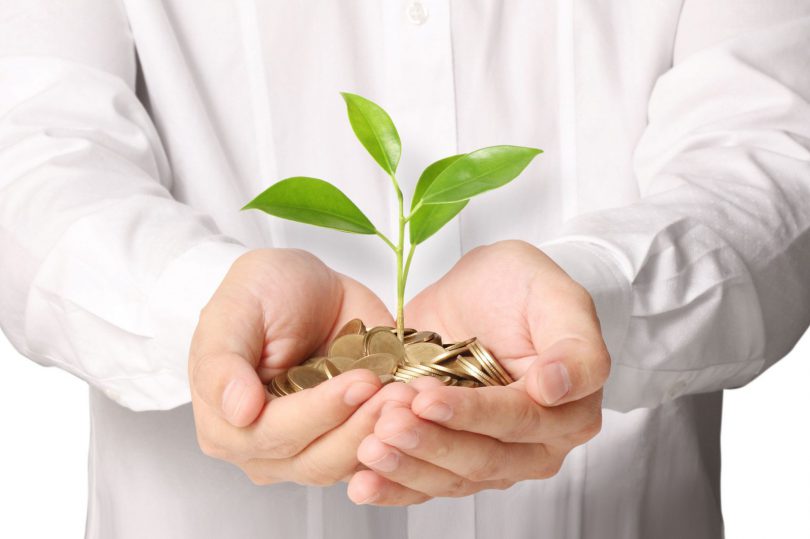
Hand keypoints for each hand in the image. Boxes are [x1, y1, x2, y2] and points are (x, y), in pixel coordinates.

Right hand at [189, 248, 401, 484]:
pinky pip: (376, 453)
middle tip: (398, 392)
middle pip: (315, 459)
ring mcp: (310, 449)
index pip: (272, 435)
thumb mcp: (233, 312)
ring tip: (410, 394)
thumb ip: (223, 363)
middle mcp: (266, 449)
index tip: (360, 382)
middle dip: (360, 426)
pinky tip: (418, 402)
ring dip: (384, 432)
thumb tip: (238, 411)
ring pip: (349, 463)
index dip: (318, 413)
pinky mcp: (349, 440)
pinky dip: (399, 433)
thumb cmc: (261, 292)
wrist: (306, 284)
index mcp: (226, 425)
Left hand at [347, 240, 609, 504]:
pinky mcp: (454, 462)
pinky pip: (427, 484)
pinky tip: (362, 482)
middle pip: (484, 458)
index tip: (427, 398)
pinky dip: (393, 487)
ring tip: (369, 447)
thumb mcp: (556, 296)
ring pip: (452, 478)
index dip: (473, 414)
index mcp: (570, 411)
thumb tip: (554, 387)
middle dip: (432, 443)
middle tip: (387, 422)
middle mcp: (536, 444)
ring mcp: (495, 458)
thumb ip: (574, 344)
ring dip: (408, 467)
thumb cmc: (523, 288)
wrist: (481, 292)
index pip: (520, 420)